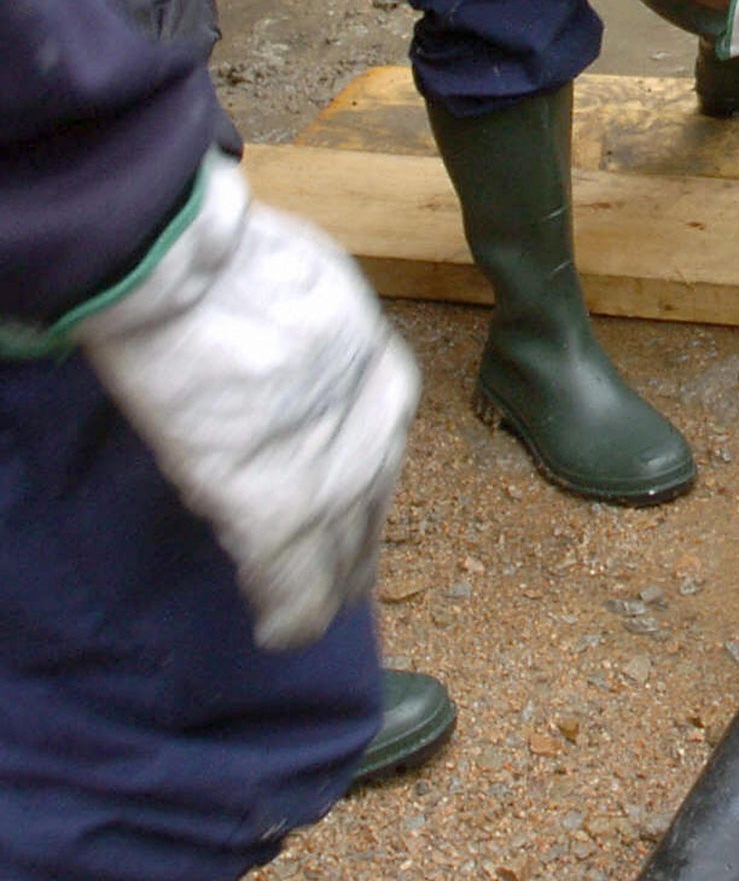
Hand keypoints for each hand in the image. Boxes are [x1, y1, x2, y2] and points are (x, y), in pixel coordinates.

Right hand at [73, 153, 418, 649]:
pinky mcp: (278, 509)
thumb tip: (299, 371)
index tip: (348, 516)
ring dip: (326, 584)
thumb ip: (324, 351)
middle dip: (357, 548)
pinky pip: (290, 581)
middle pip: (372, 507)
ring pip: (340, 551)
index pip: (384, 453)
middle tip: (345, 586)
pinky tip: (281, 635)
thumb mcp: (316, 298)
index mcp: (384, 375)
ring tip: (316, 613)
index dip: (363, 489)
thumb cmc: (240, 265)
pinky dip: (286, 613)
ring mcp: (330, 475)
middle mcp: (375, 430)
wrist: (194, 272)